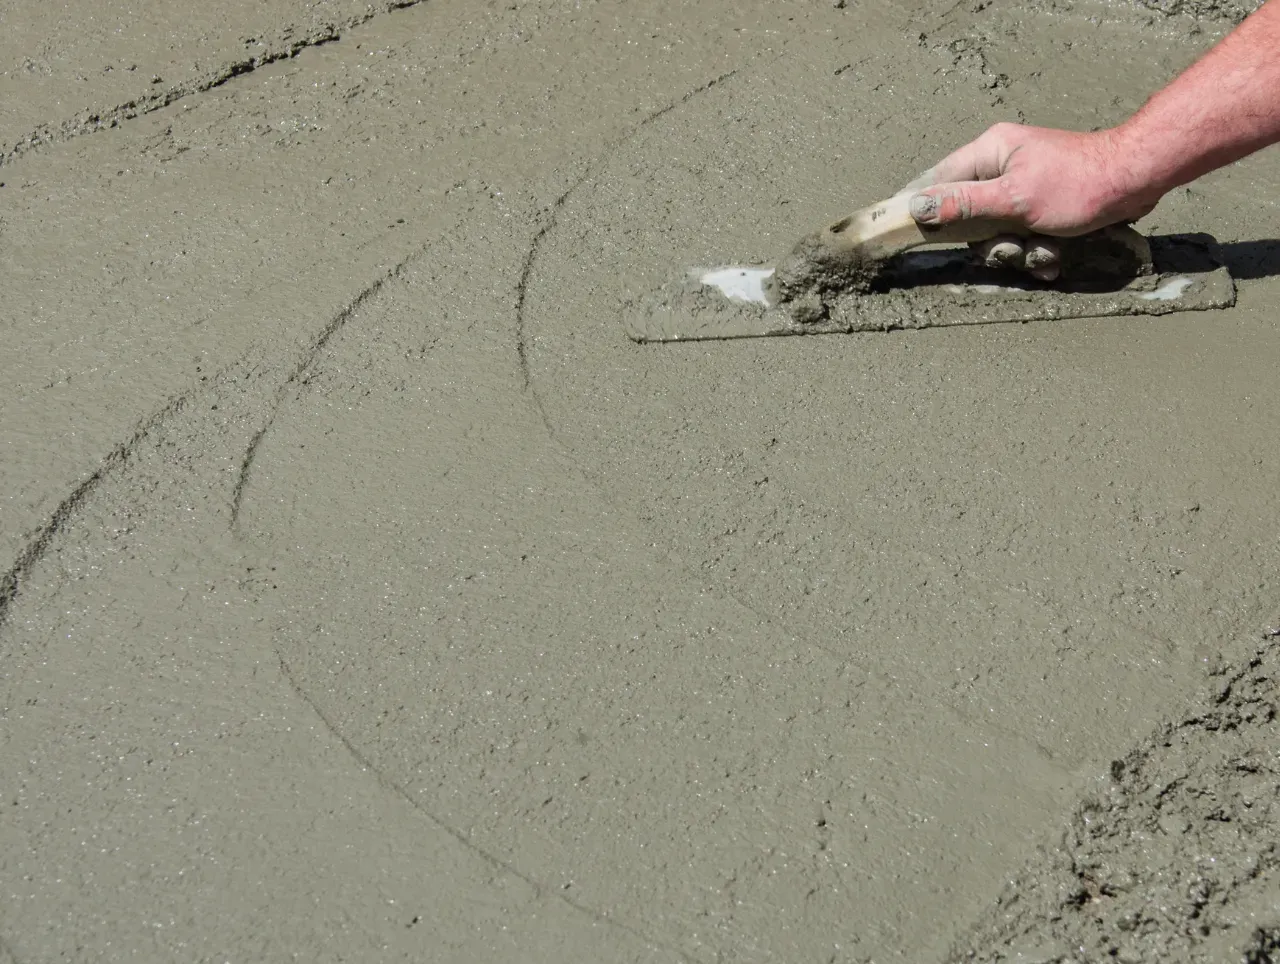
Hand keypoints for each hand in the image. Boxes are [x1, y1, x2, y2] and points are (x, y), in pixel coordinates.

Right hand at [900, 122, 1162, 280]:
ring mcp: (1021, 187)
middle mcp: (1001, 167)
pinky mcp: (1040, 207)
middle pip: (966, 216)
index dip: (918, 207)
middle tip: (1011, 247)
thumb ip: (962, 205)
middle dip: (989, 242)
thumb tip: (914, 208)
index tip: (897, 232)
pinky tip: (1055, 255)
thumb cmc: (1079, 185)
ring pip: (996, 233)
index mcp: (989, 152)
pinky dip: (1036, 251)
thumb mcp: (1014, 200)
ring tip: (1043, 250)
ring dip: (1018, 251)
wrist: (1138, 182)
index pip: (936, 180)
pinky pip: (1021, 236)